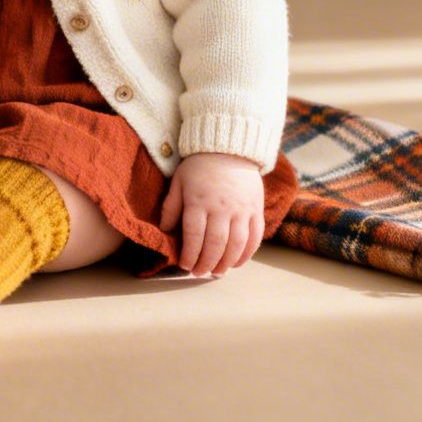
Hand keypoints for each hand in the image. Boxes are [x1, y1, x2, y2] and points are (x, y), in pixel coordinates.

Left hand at [157, 151, 264, 276]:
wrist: (230, 148)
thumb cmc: (199, 166)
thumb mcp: (179, 182)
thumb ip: (171, 207)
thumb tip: (165, 231)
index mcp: (198, 202)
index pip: (193, 236)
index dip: (189, 255)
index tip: (185, 265)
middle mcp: (221, 208)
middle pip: (215, 244)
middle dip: (206, 264)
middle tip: (199, 273)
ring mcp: (241, 210)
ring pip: (236, 244)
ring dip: (226, 263)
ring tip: (216, 272)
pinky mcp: (256, 210)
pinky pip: (255, 237)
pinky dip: (247, 254)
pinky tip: (237, 263)